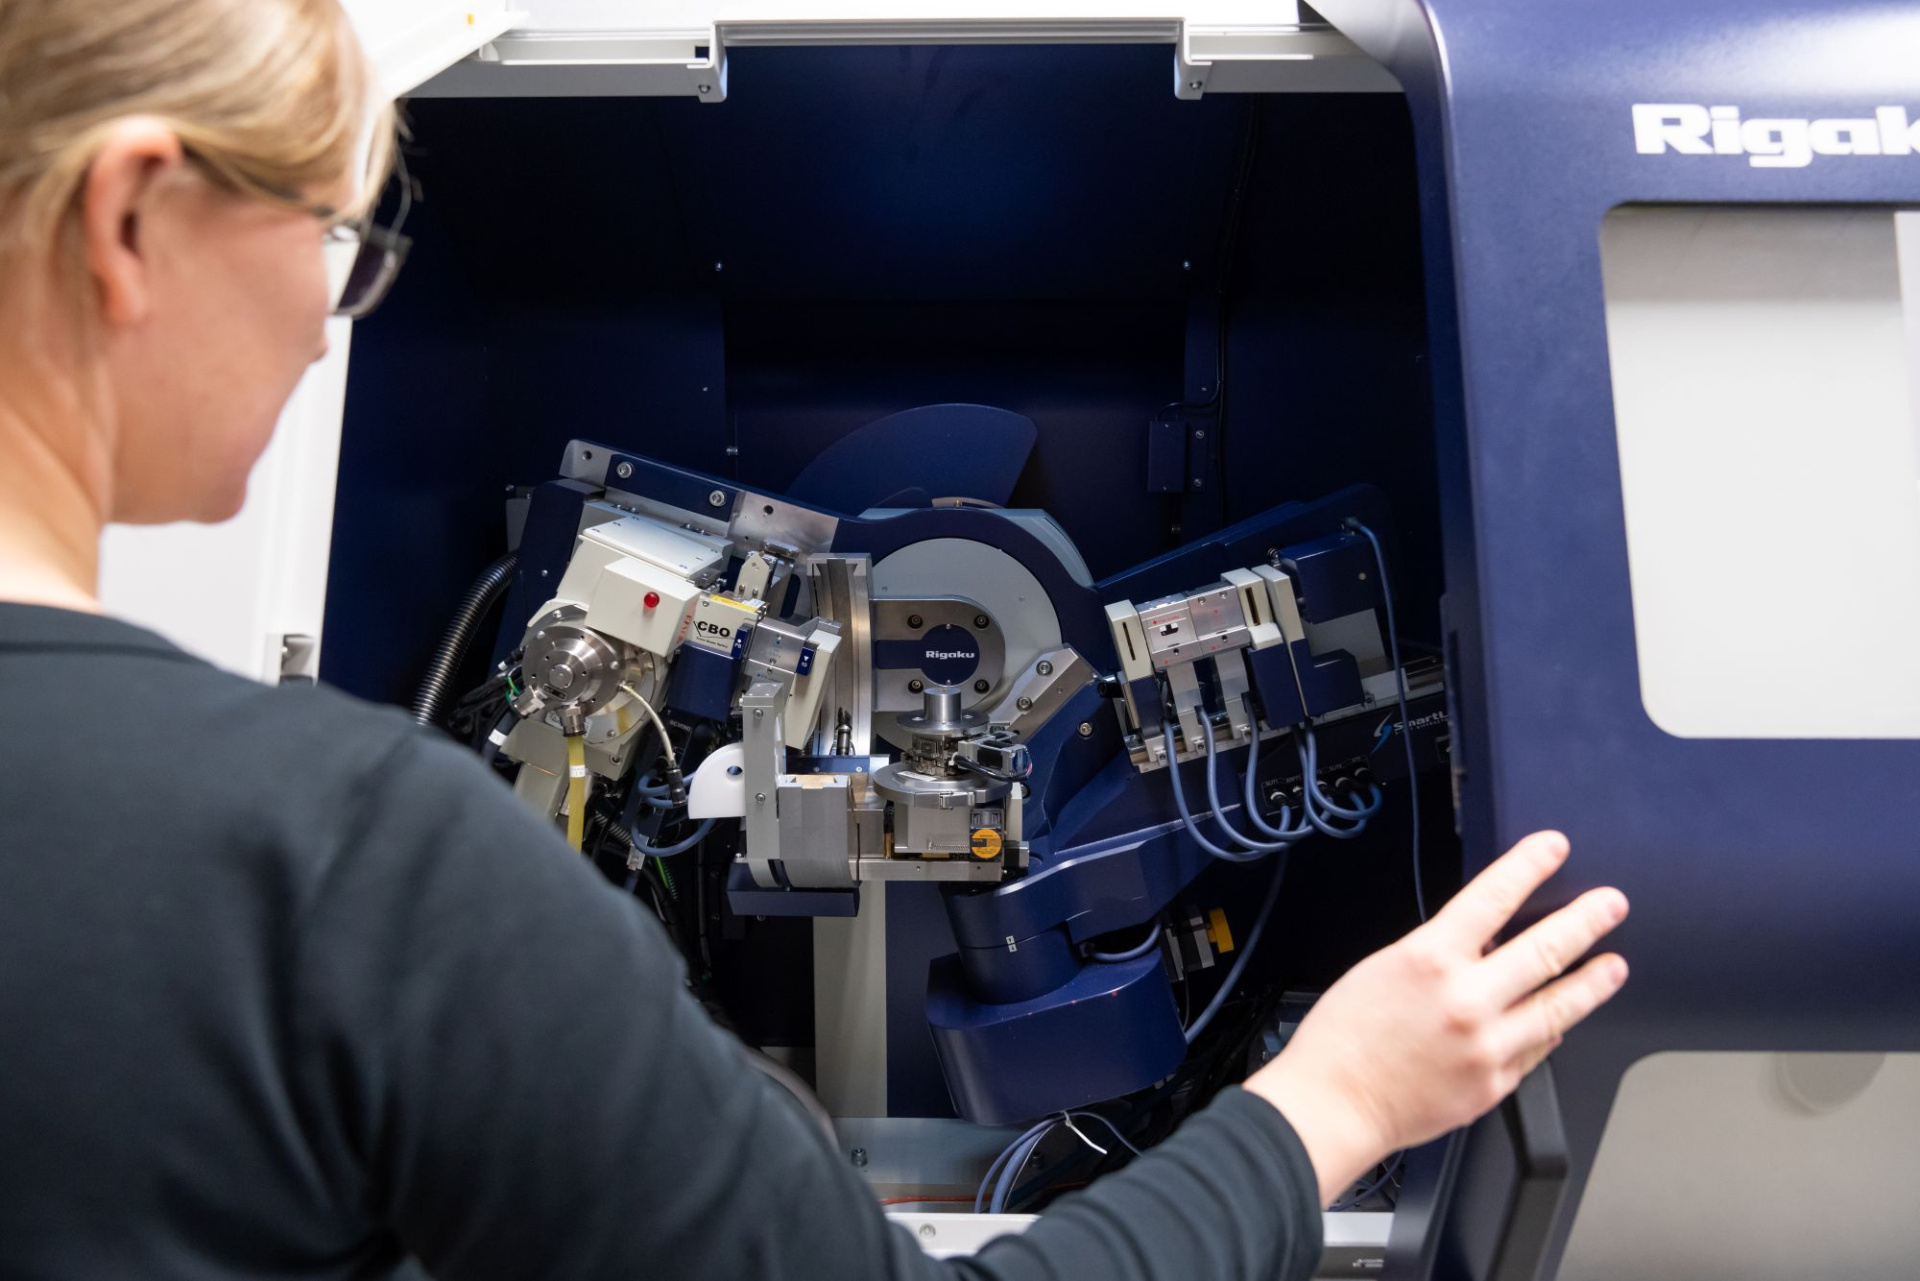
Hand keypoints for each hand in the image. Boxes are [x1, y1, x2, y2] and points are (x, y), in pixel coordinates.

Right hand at [1246, 831, 1627, 1203]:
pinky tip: (1560, 1021)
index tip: (1553, 848)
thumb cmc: (1344, 1038)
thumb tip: (1483, 945)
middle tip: (1611, 904)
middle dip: (1585, 921)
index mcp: (1429, 960)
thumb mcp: (1384, 968)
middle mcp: (1465, 1001)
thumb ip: (1438, 954)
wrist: (1333, 1102)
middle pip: (1544, 950)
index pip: (1493, 898)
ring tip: (1613, 965)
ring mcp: (1486, 1046)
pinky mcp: (1494, 1084)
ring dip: (1591, 982)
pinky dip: (1549, 1031)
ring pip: (1557, 1007)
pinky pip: (1536, 1050)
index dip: (1529, 866)